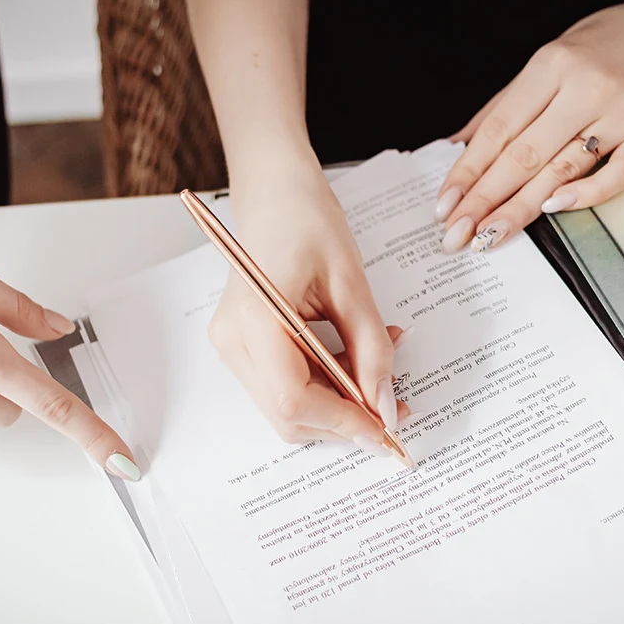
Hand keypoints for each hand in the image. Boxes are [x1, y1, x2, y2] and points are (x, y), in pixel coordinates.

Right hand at [208, 161, 404, 452]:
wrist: (275, 194)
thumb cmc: (308, 221)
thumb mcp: (352, 284)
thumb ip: (372, 348)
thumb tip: (385, 404)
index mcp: (254, 319)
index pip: (294, 400)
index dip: (343, 422)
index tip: (386, 428)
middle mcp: (232, 341)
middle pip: (289, 415)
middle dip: (343, 420)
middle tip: (392, 404)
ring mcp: (232, 347)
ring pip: (287, 409)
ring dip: (336, 404)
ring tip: (375, 369)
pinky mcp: (242, 347)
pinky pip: (284, 387)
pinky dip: (322, 387)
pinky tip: (349, 360)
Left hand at [436, 0, 623, 251]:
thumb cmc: (597, 52)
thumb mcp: (545, 64)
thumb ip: (501, 108)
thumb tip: (454, 148)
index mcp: (551, 65)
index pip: (499, 128)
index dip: (468, 170)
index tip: (444, 204)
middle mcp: (585, 88)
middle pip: (525, 155)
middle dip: (485, 199)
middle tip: (457, 233)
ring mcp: (620, 112)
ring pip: (562, 169)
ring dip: (521, 209)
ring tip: (489, 236)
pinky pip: (616, 175)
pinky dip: (584, 195)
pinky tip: (551, 210)